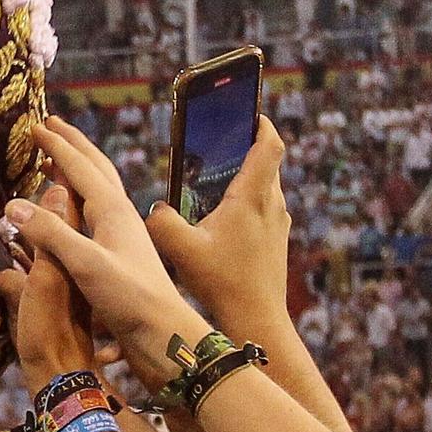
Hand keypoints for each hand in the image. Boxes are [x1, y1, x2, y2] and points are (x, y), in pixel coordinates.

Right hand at [3, 118, 211, 388]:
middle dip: (72, 145)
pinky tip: (73, 209)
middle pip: (95, 167)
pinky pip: (97, 209)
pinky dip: (80, 196)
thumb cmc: (130, 298)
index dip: (57, 146)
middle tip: (49, 126)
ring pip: (98, 187)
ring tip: (54, 162)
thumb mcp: (86, 264)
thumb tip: (12, 204)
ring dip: (77, 168)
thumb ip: (51, 233)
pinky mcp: (122, 251)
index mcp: (112, 210)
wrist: (165, 333)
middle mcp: (120, 214)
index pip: (79, 167)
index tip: (35, 125)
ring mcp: (123, 232)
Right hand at [147, 117, 290, 333]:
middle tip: (220, 141)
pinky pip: (264, 208)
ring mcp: (276, 225)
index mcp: (251, 198)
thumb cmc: (221, 284)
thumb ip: (160, 220)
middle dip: (246, 147)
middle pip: (267, 163)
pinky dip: (246, 201)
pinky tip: (220, 217)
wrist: (256, 319)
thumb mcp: (179, 249)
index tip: (250, 111)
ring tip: (215, 178)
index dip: (261, 124)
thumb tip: (154, 207)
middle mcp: (271, 206)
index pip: (269, 146)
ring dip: (245, 176)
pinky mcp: (275, 242)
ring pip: (266, 186)